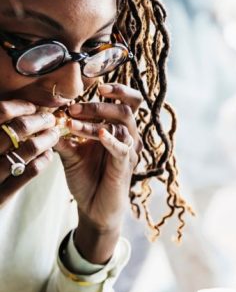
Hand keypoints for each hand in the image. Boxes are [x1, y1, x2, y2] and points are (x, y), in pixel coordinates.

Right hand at [0, 100, 58, 206]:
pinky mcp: (1, 194)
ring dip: (47, 139)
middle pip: (17, 128)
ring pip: (28, 149)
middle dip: (40, 120)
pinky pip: (30, 171)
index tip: (34, 107)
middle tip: (51, 119)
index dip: (21, 106)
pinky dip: (43, 159)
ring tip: (54, 135)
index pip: (0, 111)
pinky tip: (48, 155)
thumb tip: (17, 108)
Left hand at [57, 83, 142, 263]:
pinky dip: (111, 139)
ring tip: (74, 122)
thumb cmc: (87, 179)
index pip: (128, 101)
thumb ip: (65, 134)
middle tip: (75, 108)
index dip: (118, 89)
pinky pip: (122, 148)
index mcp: (117, 129)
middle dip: (100, 104)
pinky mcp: (126, 166)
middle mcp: (127, 137)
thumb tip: (50, 116)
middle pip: (127, 108)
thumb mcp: (71, 152)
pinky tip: (99, 134)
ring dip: (97, 119)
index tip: (96, 84)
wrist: (94, 208)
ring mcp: (129, 151)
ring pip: (123, 125)